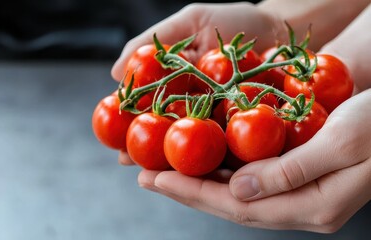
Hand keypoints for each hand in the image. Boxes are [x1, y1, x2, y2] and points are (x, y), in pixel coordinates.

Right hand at [113, 2, 283, 164]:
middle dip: (147, 150)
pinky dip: (214, 157)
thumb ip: (154, 42)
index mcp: (178, 84)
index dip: (131, 125)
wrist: (281, 30)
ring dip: (173, 162)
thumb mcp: (191, 21)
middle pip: (166, 132)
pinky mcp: (246, 128)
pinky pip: (229, 144)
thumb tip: (114, 72)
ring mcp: (219, 120)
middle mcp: (195, 106)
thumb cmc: (235, 22)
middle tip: (130, 163)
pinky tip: (201, 171)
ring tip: (156, 174)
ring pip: (193, 145)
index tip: (116, 141)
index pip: (148, 108)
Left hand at [138, 88, 370, 232]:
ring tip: (164, 170)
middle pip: (232, 204)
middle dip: (188, 190)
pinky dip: (221, 169)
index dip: (195, 194)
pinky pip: (250, 176)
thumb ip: (290, 172)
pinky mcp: (296, 173)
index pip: (241, 208)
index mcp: (314, 207)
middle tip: (148, 176)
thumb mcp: (343, 142)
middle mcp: (302, 205)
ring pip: (238, 192)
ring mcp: (299, 191)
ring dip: (200, 181)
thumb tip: (237, 190)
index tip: (157, 179)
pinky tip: (202, 160)